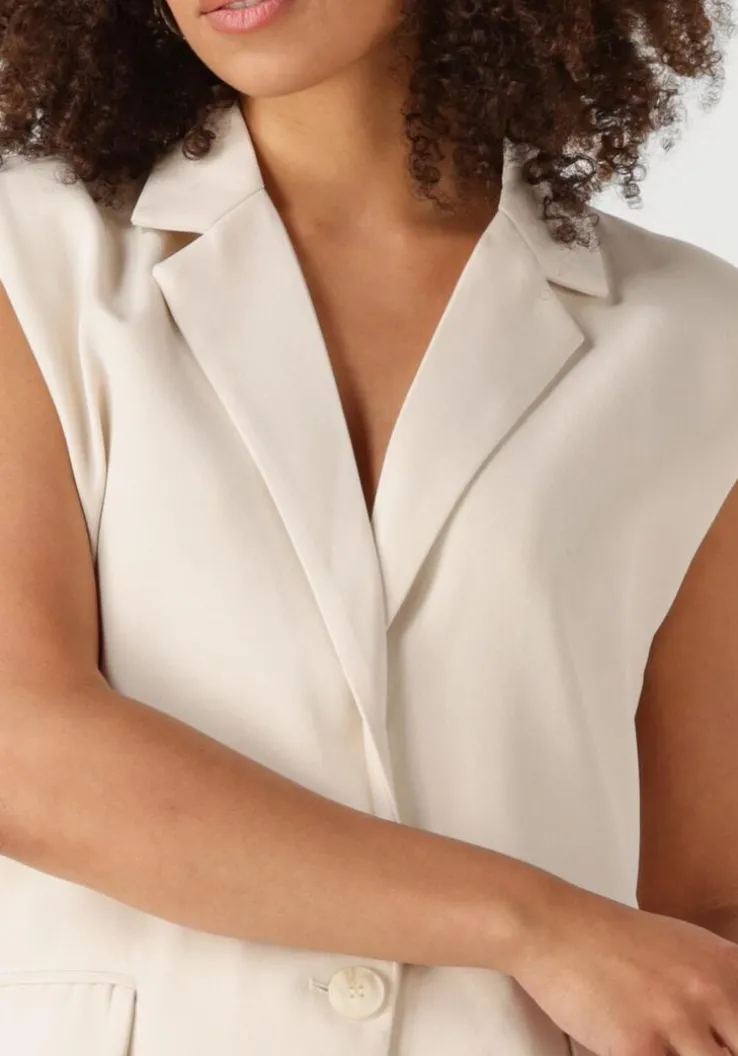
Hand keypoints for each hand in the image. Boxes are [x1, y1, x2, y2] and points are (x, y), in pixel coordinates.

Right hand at [510, 875, 737, 1055]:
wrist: (553, 927)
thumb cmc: (613, 939)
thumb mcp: (684, 948)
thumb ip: (720, 988)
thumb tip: (730, 1032)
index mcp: (729, 966)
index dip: (732, 1040)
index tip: (717, 1039)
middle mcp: (713, 992)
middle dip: (718, 1053)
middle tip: (685, 1044)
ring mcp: (677, 1021)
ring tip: (659, 1045)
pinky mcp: (638, 1049)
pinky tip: (629, 1047)